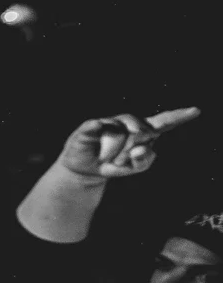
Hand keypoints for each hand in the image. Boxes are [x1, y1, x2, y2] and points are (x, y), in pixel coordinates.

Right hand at [53, 108, 199, 181]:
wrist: (86, 170)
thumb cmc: (114, 164)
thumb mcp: (134, 168)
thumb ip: (145, 160)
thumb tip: (140, 147)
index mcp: (144, 131)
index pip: (164, 121)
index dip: (179, 116)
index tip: (195, 111)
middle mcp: (128, 122)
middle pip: (142, 131)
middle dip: (132, 151)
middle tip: (120, 161)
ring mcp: (110, 121)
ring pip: (122, 132)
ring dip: (116, 151)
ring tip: (107, 158)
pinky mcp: (93, 124)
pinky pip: (104, 129)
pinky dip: (106, 145)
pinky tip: (100, 151)